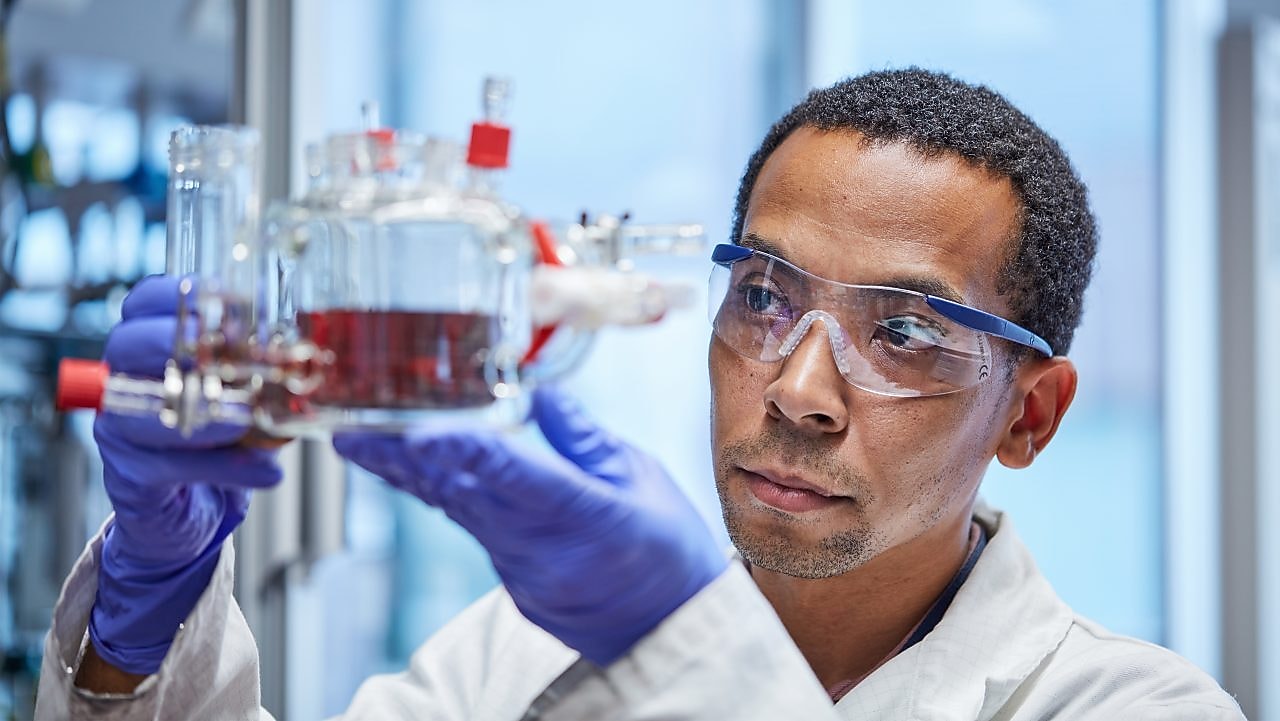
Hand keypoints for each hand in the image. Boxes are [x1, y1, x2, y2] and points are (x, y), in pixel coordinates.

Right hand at [89, 276, 281, 675]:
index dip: (176, 293)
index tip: (224, 295)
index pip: (143, 302)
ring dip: (204, 411)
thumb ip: (263, 368)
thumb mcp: (246, 394)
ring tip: (246, 419)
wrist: (190, 508)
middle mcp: (125, 380)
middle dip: (173, 341)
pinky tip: (267, 473)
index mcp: (149, 347)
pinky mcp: (131, 476)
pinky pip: (171, 466)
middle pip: (127, 345)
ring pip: (146, 409)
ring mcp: (120, 428)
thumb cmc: (222, 436)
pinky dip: (224, 469)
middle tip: (222, 351)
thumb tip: (310, 351)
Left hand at [333, 386, 727, 665]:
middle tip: (350, 430)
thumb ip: (584, 438)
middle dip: (402, 459)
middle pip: (461, 495)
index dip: (458, 450)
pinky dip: (445, 497)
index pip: (511, 475)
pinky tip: (415, 469)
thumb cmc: (666, 547)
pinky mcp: (513, 586)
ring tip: (363, 441)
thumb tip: (542, 394)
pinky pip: (473, 532)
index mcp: (586, 515)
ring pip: (458, 513)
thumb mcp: (641, 477)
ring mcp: (523, 574)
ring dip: (411, 475)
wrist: (668, 628)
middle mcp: (544, 549)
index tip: (414, 430)